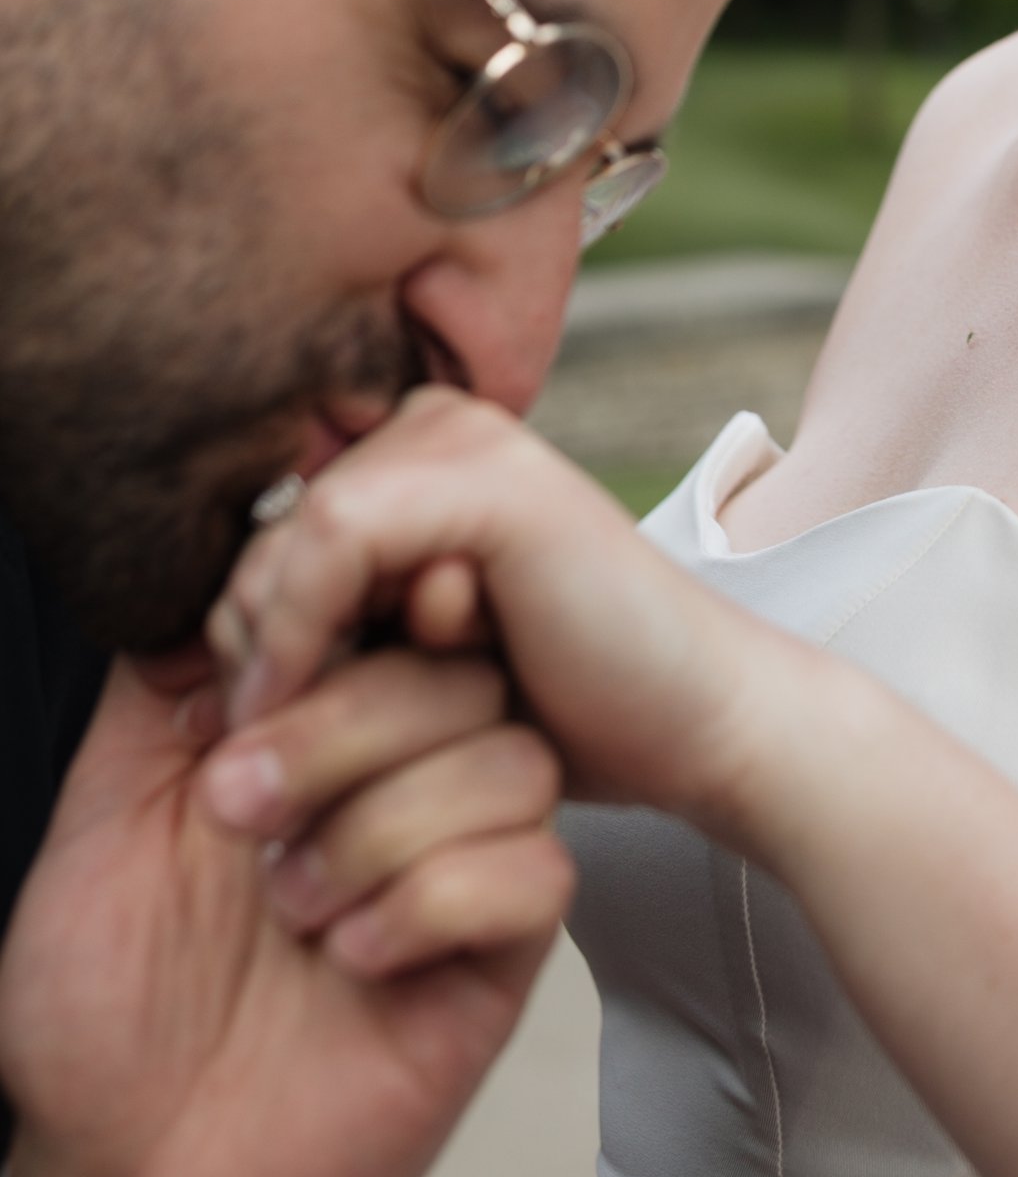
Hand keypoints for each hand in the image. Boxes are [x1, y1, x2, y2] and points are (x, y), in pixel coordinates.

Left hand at [0, 636, 569, 1176]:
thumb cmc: (95, 1015)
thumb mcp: (100, 818)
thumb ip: (163, 692)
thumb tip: (210, 559)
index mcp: (318, 735)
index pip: (392, 614)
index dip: (360, 605)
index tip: (282, 644)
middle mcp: (401, 788)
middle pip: (465, 669)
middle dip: (348, 722)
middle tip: (239, 811)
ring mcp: (456, 874)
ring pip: (513, 761)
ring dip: (387, 822)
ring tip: (290, 905)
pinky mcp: (495, 966)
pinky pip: (534, 875)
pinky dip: (434, 901)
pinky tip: (351, 956)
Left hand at [209, 387, 792, 836]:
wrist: (688, 725)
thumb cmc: (557, 709)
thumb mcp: (409, 671)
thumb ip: (321, 641)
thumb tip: (170, 675)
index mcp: (416, 456)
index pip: (259, 533)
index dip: (226, 634)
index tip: (232, 730)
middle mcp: (437, 426)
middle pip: (259, 532)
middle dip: (239, 648)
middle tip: (248, 750)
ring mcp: (469, 442)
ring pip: (284, 536)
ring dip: (263, 650)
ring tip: (279, 741)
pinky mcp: (491, 482)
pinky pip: (334, 536)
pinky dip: (298, 627)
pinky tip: (300, 699)